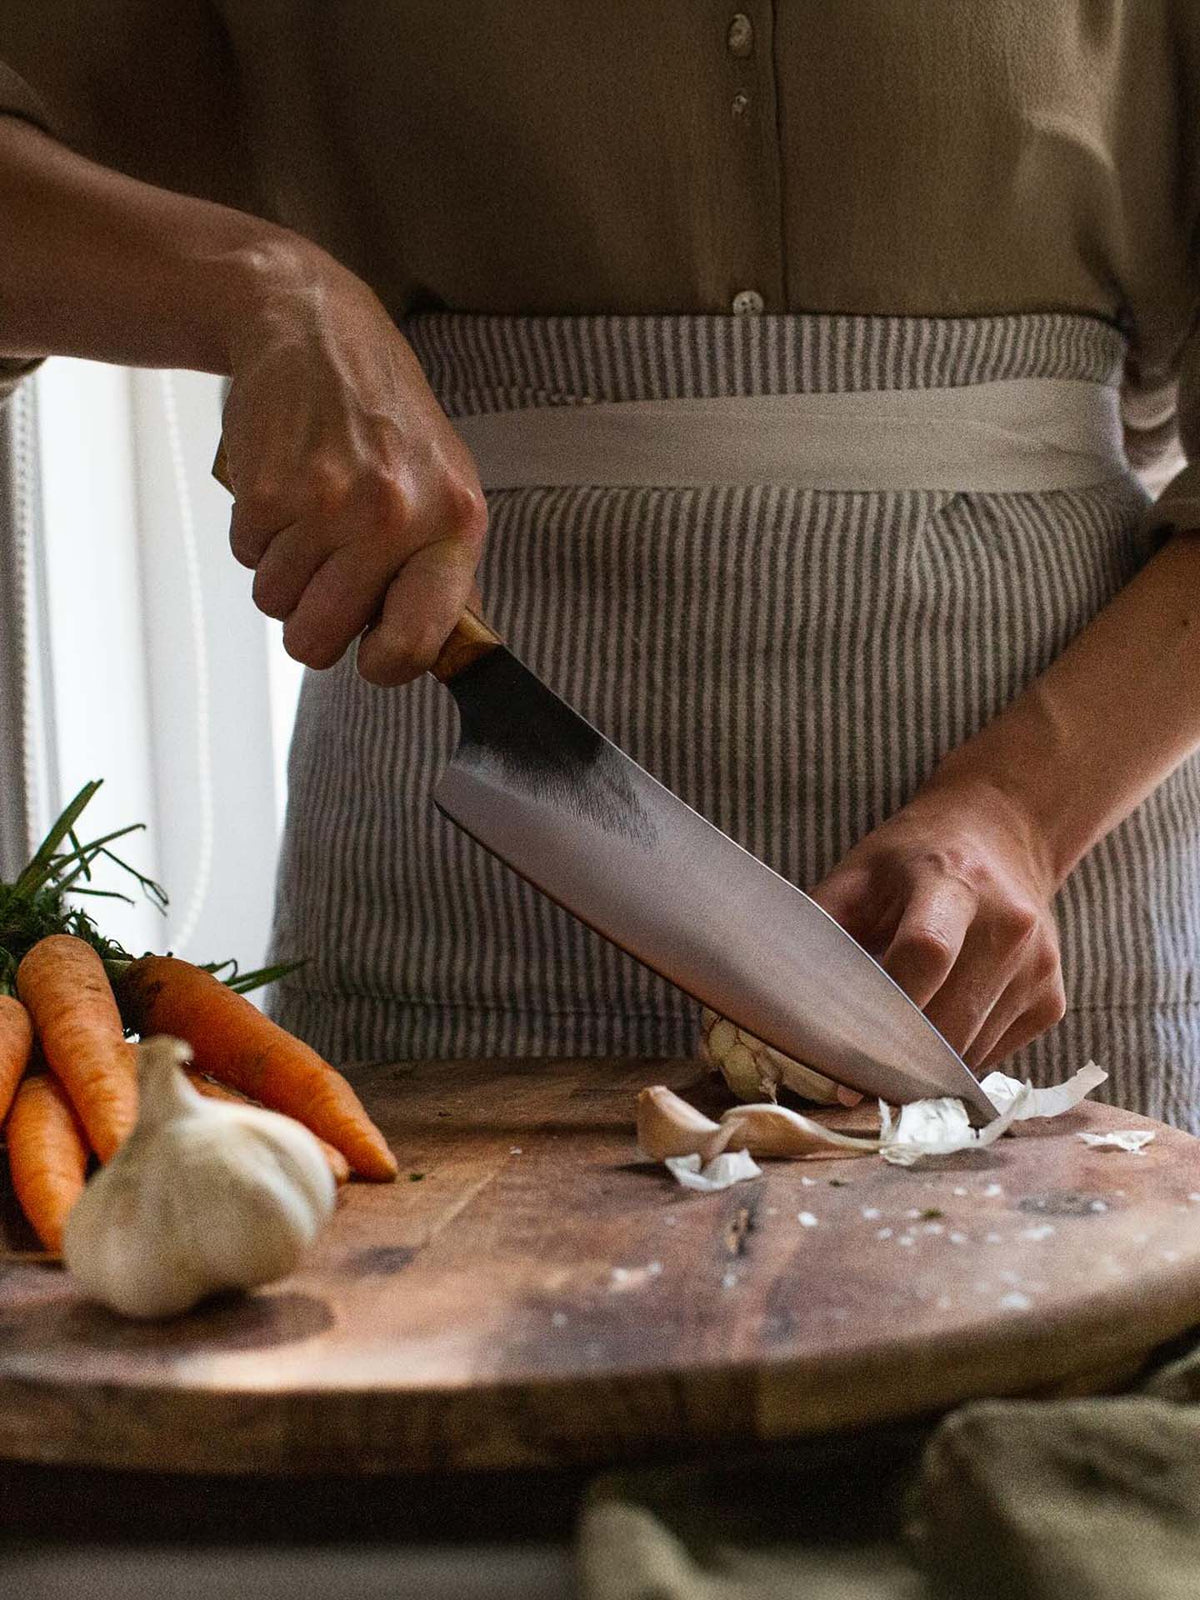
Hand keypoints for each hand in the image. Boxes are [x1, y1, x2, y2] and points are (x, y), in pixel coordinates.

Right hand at [219, 244, 486, 684]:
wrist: (315, 330)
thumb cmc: (388, 419)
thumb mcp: (446, 485)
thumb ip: (446, 573)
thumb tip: (443, 654)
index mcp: (452, 526)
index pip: (414, 645)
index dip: (384, 663)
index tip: (374, 651)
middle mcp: (392, 518)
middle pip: (320, 640)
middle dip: (313, 624)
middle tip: (326, 579)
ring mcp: (325, 504)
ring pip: (275, 604)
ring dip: (283, 574)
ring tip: (310, 520)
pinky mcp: (266, 490)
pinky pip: (246, 559)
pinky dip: (257, 537)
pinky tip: (284, 490)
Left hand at [809, 776, 1064, 1070]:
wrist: (1003, 834)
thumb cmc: (913, 858)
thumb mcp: (859, 872)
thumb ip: (822, 927)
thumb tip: (774, 994)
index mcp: (953, 881)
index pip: (926, 952)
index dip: (886, 1009)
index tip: (845, 1052)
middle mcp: (1009, 924)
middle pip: (953, 1018)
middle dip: (899, 1062)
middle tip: (851, 1088)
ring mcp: (1038, 965)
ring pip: (973, 1051)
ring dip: (925, 1072)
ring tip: (882, 1070)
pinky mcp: (1052, 998)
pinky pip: (995, 1054)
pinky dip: (956, 1061)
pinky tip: (929, 1043)